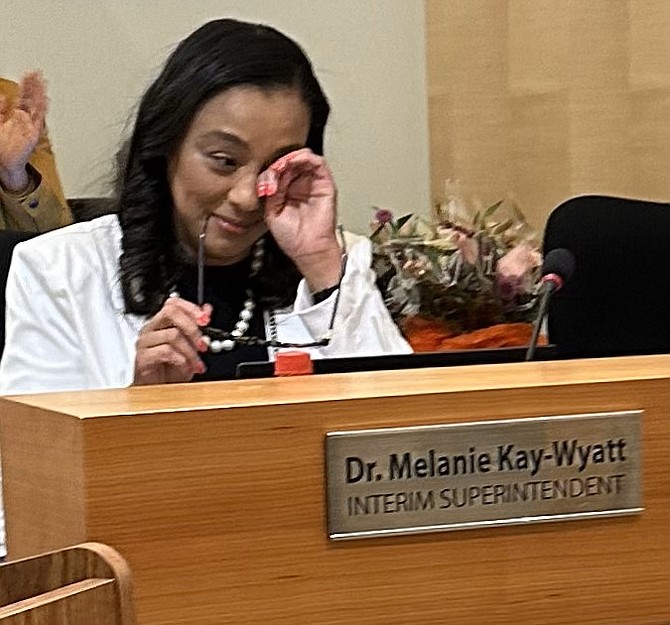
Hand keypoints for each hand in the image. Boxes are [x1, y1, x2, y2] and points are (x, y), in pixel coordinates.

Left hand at [0, 72, 47, 191]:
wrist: (6, 162)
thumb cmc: (2, 147)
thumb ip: (0, 110)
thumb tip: (3, 96)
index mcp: (16, 116)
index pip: (23, 97)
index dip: (26, 85)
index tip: (29, 74)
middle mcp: (25, 120)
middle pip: (31, 99)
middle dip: (35, 86)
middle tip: (38, 73)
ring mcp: (30, 126)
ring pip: (37, 107)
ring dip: (40, 94)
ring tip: (43, 82)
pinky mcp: (33, 133)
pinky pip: (39, 119)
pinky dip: (43, 110)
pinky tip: (45, 100)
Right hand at [134, 297, 211, 384]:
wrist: (159, 392)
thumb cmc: (171, 370)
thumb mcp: (191, 347)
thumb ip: (197, 327)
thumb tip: (207, 309)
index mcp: (161, 323)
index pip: (173, 303)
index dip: (191, 308)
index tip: (205, 320)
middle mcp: (151, 329)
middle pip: (170, 312)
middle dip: (192, 328)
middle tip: (203, 344)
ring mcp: (145, 343)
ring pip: (172, 335)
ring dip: (190, 351)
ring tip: (197, 364)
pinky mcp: (143, 358)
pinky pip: (166, 351)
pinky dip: (181, 360)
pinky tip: (186, 368)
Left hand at [258, 148, 341, 290]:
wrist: (307, 249)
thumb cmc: (292, 237)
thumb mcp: (271, 211)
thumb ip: (270, 191)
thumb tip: (270, 175)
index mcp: (287, 191)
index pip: (278, 171)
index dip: (269, 172)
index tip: (263, 183)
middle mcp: (301, 184)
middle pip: (289, 162)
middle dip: (277, 165)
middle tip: (271, 174)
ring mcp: (313, 183)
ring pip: (303, 158)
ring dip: (289, 158)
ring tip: (280, 167)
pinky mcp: (325, 183)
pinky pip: (317, 162)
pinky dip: (303, 158)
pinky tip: (292, 164)